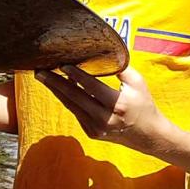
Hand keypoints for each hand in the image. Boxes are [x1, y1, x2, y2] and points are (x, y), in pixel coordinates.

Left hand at [34, 65, 169, 152]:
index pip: (91, 86)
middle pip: (74, 97)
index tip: (62, 64)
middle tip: (40, 70)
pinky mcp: (91, 132)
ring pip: (71, 105)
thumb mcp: (137, 83)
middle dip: (55, 82)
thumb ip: (120, 68)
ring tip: (42, 76)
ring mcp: (96, 128)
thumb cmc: (144, 104)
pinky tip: (57, 87)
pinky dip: (66, 99)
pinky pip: (75, 112)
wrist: (149, 136)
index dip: (75, 75)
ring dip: (55, 90)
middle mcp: (104, 118)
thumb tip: (101, 52)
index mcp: (117, 104)